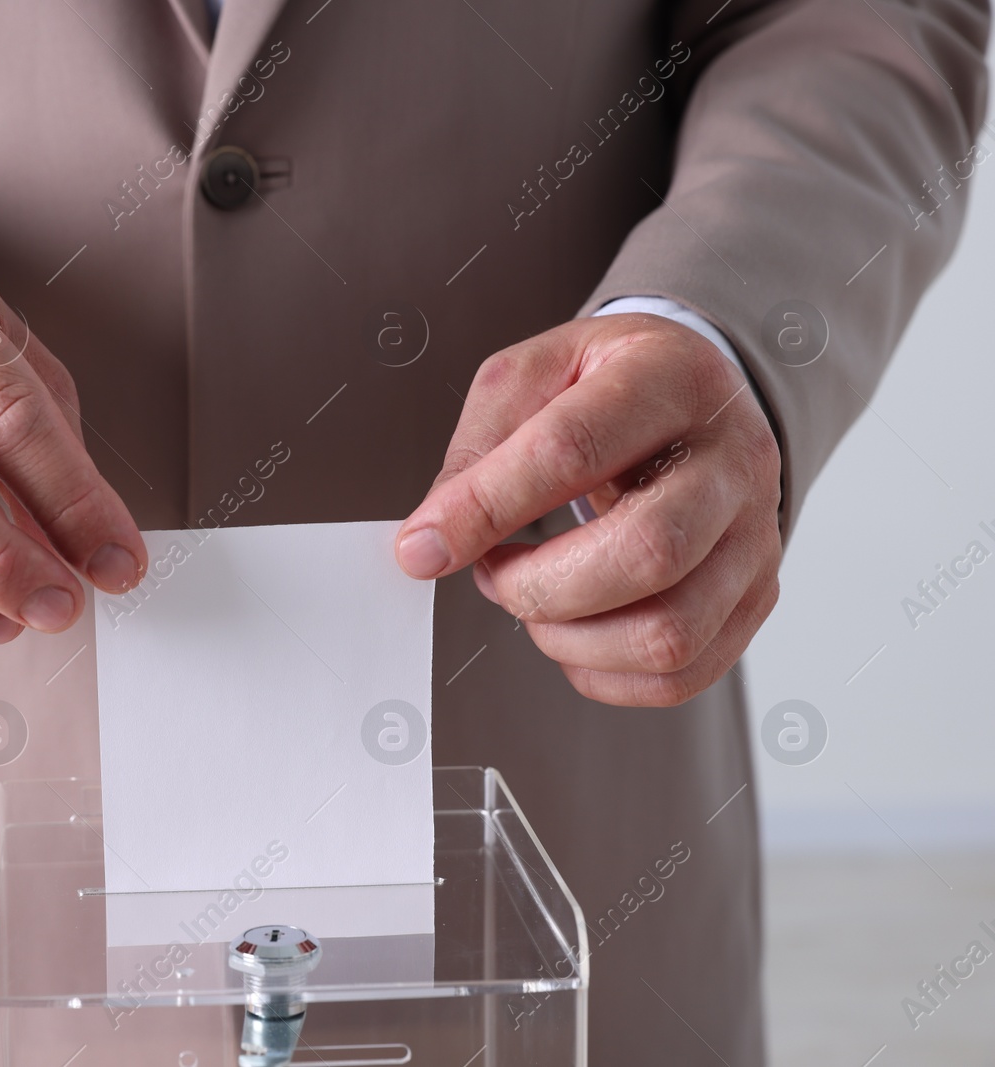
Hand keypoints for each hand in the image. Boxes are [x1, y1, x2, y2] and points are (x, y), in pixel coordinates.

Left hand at [396, 313, 782, 705]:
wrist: (696, 397)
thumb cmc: (608, 386)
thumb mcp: (533, 376)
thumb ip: (479, 449)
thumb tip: (432, 540)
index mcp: (670, 379)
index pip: (572, 451)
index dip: (485, 508)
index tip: (423, 546)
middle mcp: (732, 459)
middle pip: (646, 553)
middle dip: (537, 586)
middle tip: (491, 572)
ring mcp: (755, 535)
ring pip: (669, 631)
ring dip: (569, 639)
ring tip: (532, 602)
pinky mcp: (754, 595)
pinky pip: (683, 673)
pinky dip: (605, 675)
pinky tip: (572, 635)